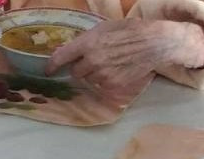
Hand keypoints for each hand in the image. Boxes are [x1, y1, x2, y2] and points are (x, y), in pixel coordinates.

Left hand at [46, 19, 203, 90]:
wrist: (155, 42)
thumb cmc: (130, 31)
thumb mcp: (104, 28)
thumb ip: (84, 40)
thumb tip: (66, 50)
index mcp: (87, 44)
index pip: (61, 58)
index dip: (52, 66)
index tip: (48, 71)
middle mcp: (92, 61)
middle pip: (75, 72)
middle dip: (81, 68)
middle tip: (93, 61)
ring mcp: (102, 74)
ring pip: (89, 79)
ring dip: (94, 74)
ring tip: (110, 63)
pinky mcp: (112, 85)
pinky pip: (101, 85)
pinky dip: (106, 80)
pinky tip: (117, 70)